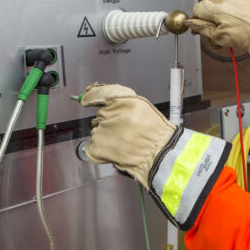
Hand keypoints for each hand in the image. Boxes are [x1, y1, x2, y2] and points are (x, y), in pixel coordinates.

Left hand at [80, 83, 230, 229]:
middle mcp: (113, 114)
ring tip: (126, 144)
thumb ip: (122, 102)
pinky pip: (93, 147)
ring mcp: (103, 132)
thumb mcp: (142, 108)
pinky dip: (102, 151)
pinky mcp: (99, 147)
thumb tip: (100, 100)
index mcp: (125, 102)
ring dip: (107, 138)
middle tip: (126, 132)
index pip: (101, 94)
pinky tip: (117, 152)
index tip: (87, 99)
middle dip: (109, 122)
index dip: (93, 96)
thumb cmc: (157, 134)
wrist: (162, 155)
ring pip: (97, 132)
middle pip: (100, 116)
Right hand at [186, 0, 249, 53]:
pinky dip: (239, 8)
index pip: (198, 8)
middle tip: (221, 32)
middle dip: (214, 18)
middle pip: (212, 6)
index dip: (198, 18)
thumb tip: (191, 23)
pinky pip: (239, 0)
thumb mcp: (220, 38)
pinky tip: (245, 19)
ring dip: (226, 13)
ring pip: (225, 3)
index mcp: (217, 8)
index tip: (201, 26)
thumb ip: (202, 28)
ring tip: (236, 26)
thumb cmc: (247, 36)